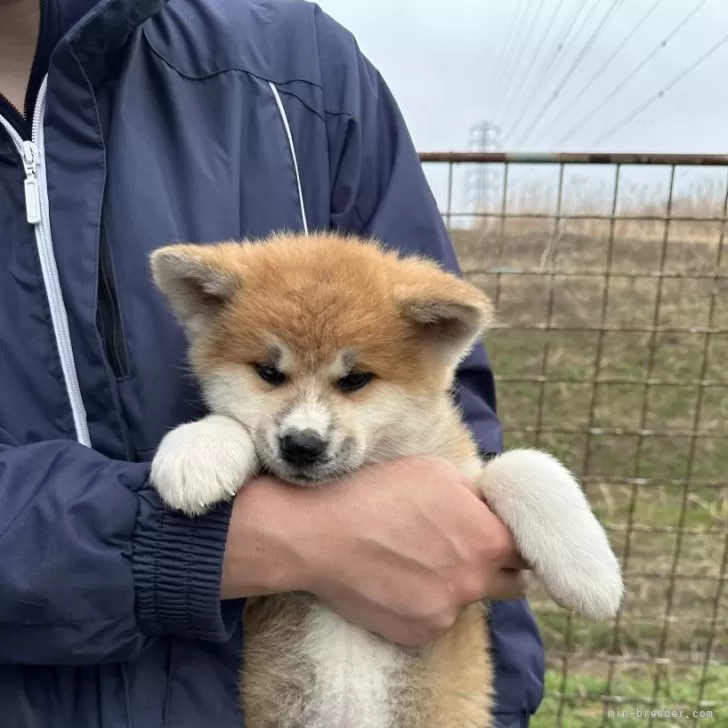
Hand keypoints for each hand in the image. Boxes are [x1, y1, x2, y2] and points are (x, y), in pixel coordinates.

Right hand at [222, 455, 527, 646]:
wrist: (320, 534)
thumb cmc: (378, 493)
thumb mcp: (436, 471)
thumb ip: (476, 496)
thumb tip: (488, 509)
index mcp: (488, 540)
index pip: (526, 551)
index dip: (511, 540)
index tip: (495, 534)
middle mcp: (475, 583)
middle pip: (510, 584)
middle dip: (496, 569)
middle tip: (465, 551)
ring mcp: (445, 613)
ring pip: (466, 601)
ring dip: (454, 585)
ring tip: (414, 560)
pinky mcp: (416, 634)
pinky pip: (434, 618)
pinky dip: (423, 603)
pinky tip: (394, 579)